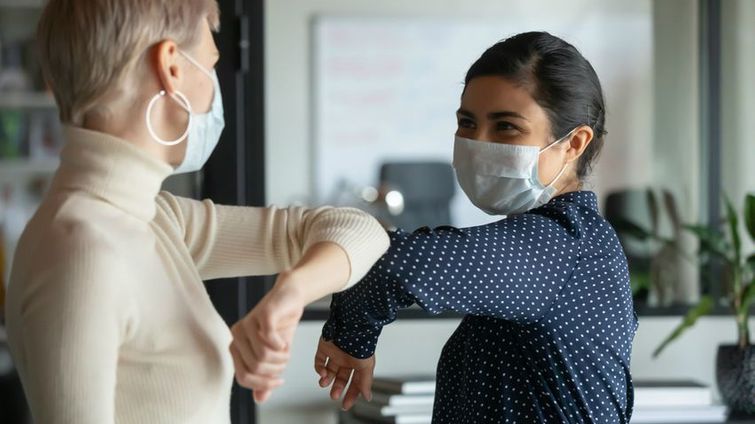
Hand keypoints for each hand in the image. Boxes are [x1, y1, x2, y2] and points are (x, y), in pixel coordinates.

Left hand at [230, 271, 304, 402]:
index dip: (263, 384)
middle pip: (255, 368)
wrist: (291, 297)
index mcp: (236, 346)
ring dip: (281, 358)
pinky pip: (269, 340)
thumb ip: (266, 376)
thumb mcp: (275, 356)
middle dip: (275, 370)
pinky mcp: (262, 314)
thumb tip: (259, 399)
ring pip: (263, 356)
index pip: (243, 377)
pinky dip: (281, 346)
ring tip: (286, 351)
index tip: (279, 380)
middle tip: (285, 361)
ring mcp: (248, 323)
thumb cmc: (281, 325)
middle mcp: (237, 334)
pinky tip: (284, 342)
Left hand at [314, 338, 374, 410]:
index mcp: (358, 363)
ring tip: (324, 384)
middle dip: (337, 388)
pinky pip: (319, 361)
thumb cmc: (361, 343)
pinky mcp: (325, 347)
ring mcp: (335, 353)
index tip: (346, 404)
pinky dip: (319, 369)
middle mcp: (347, 359)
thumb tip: (367, 396)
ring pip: (329, 371)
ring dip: (326, 380)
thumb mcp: (366, 366)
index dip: (351, 394)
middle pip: (341, 378)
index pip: (355, 382)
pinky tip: (323, 373)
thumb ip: (365, 382)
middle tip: (334, 396)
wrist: (350, 325)